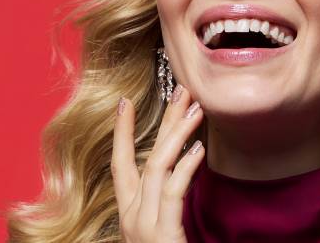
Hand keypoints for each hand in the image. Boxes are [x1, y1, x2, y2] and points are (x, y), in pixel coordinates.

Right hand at [112, 85, 204, 241]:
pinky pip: (171, 193)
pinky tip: (199, 150)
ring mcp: (143, 225)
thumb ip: (161, 207)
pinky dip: (185, 168)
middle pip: (142, 158)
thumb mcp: (159, 233)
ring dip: (177, 136)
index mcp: (128, 214)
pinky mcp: (160, 234)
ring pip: (156, 168)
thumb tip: (177, 173)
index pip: (120, 164)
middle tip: (183, 90)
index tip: (125, 102)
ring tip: (197, 110)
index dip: (122, 133)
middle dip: (163, 122)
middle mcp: (130, 216)